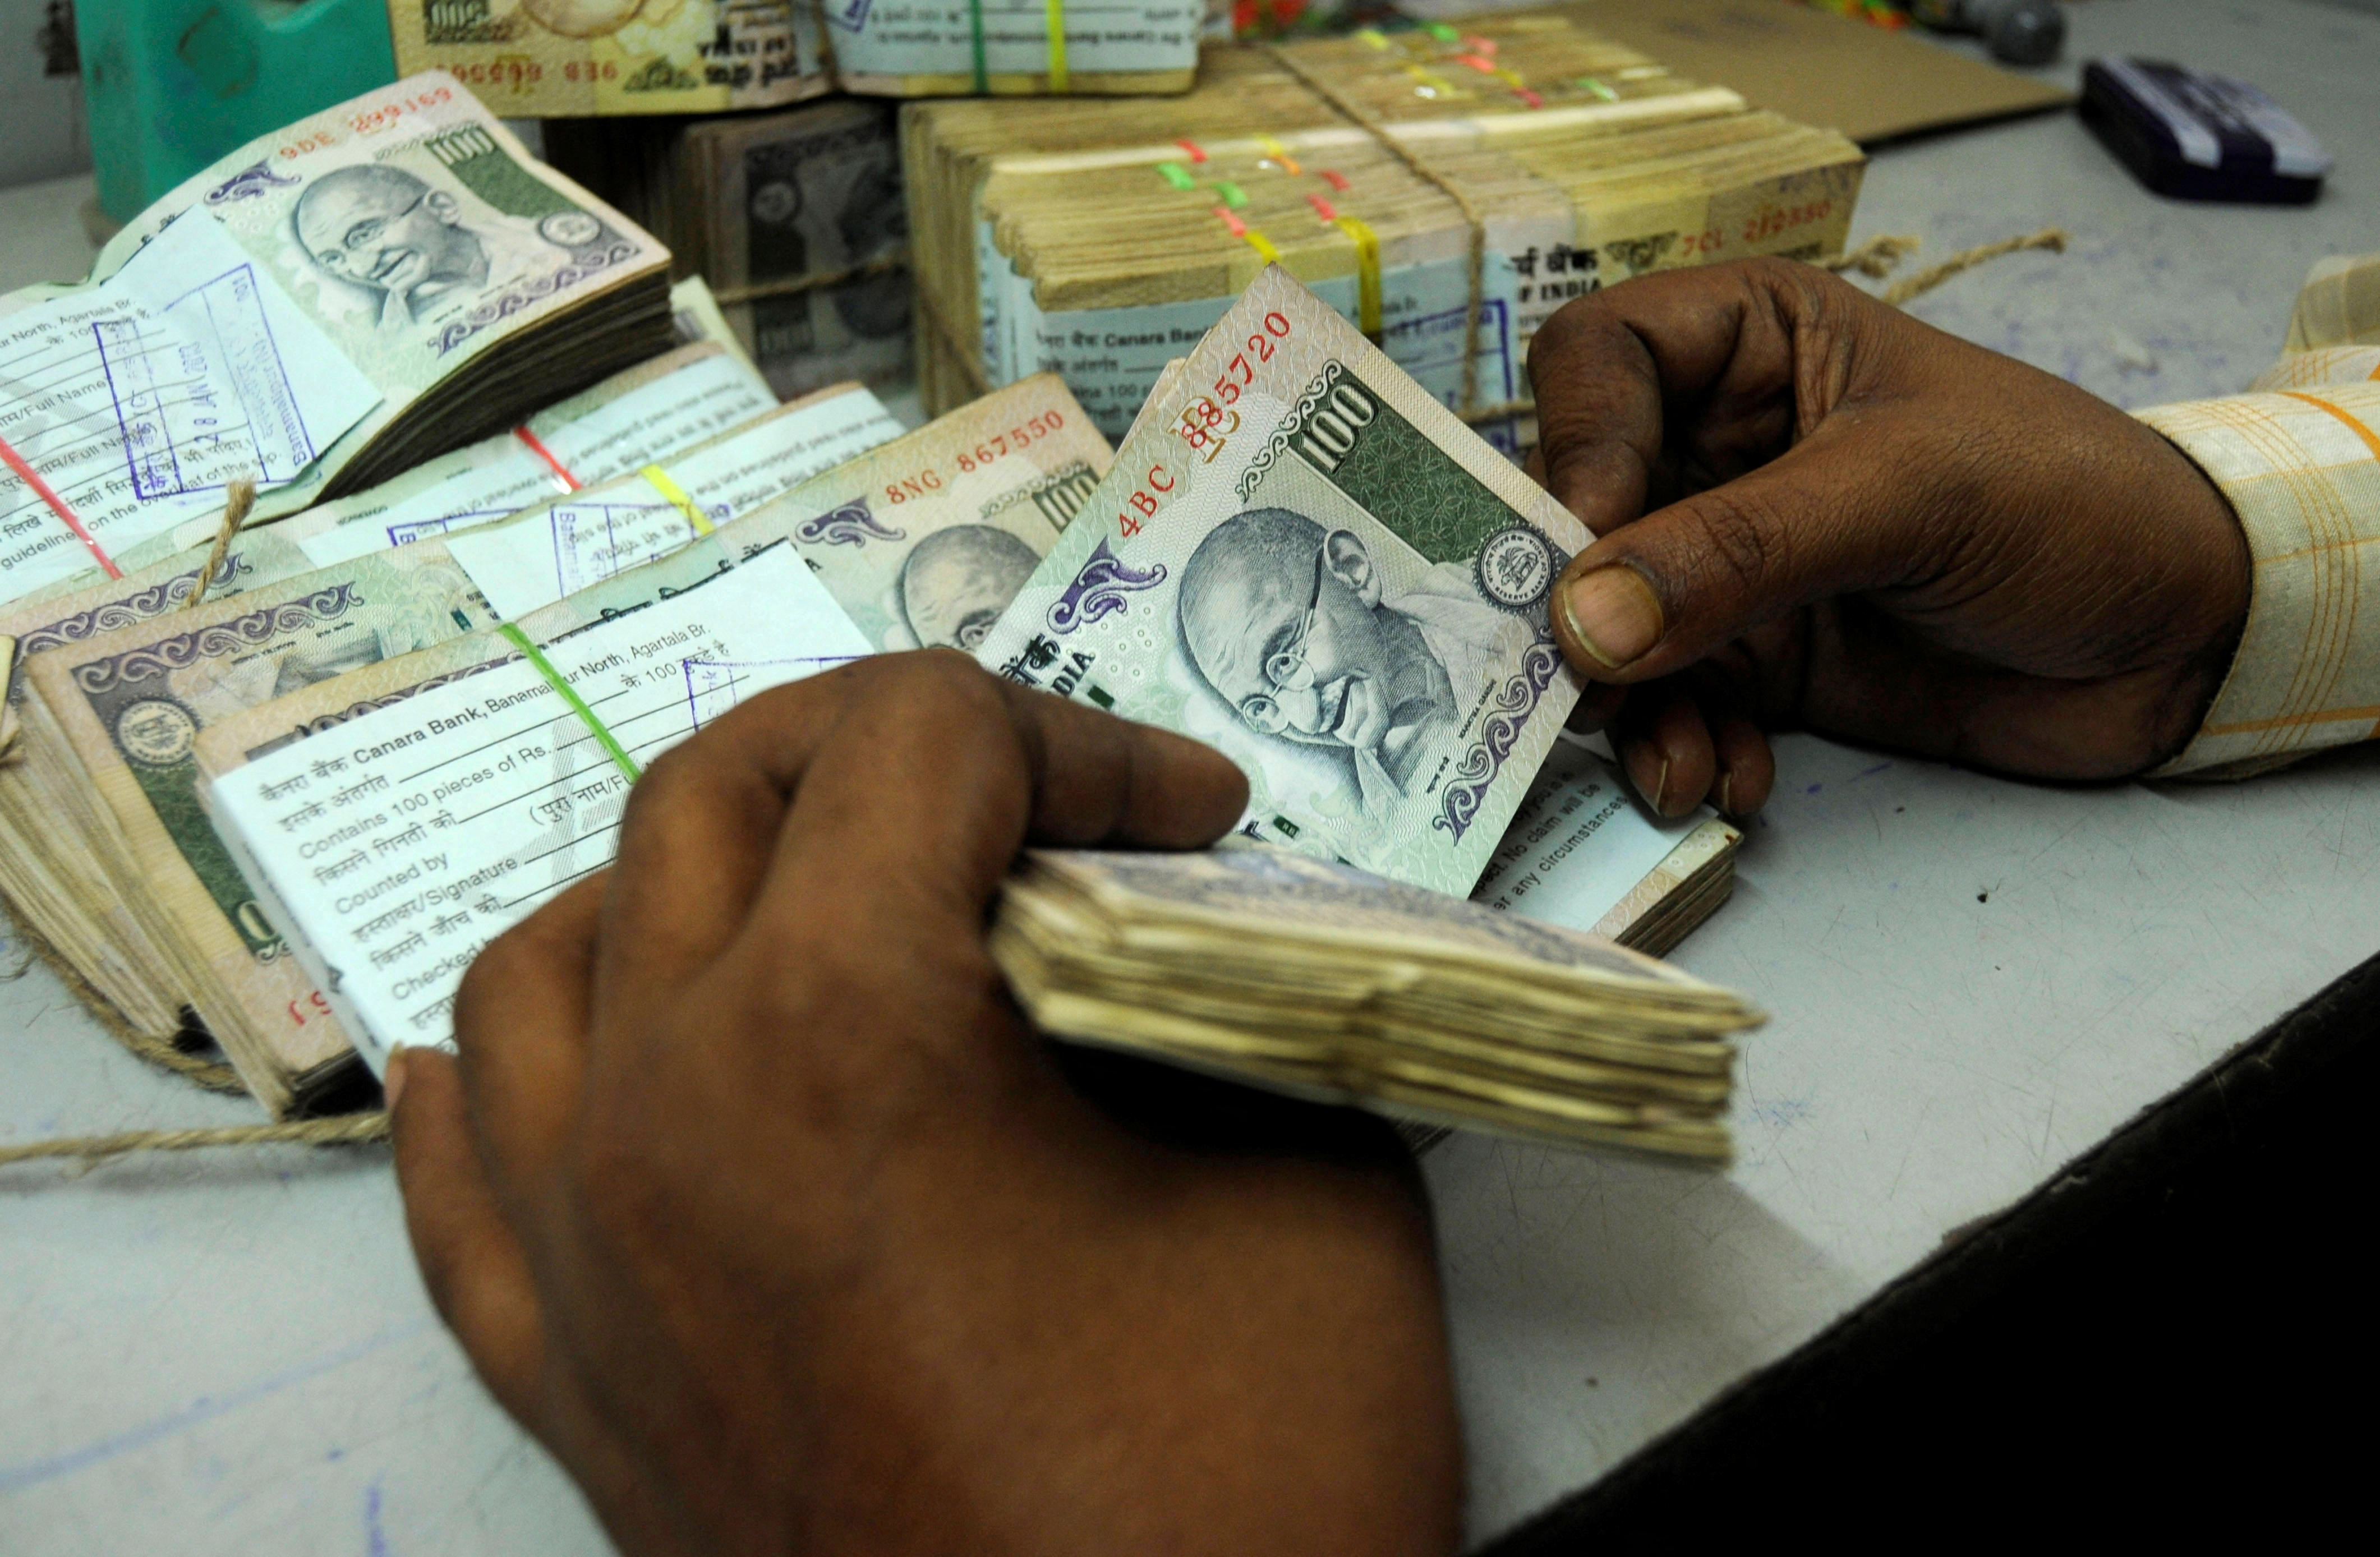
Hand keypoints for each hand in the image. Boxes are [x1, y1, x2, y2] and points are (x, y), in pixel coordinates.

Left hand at [386, 653, 1461, 1556]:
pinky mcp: (570, 1380)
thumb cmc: (1247, 1480)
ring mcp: (584, 1246)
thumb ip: (1213, 1005)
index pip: (919, 743)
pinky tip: (544, 1060)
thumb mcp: (1310, 1178)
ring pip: (544, 959)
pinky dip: (503, 1081)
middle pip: (712, 798)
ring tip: (806, 908)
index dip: (1079, 738)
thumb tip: (1149, 939)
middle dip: (882, 752)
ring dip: (681, 886)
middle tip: (1027, 802)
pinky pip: (463, 1180)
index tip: (1187, 820)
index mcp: (845, 1023)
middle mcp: (665, 1102)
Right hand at [1526, 259, 2251, 815]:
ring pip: (1607, 623)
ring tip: (1675, 765)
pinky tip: (1730, 781)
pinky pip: (1672, 703)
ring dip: (1627, 706)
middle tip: (1582, 687)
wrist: (2185, 638)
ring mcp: (1732, 559)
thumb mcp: (1905, 498)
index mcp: (1755, 343)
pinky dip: (1684, 748)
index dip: (1572, 445)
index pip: (1598, 358)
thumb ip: (1737, 552)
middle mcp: (1722, 443)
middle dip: (1571, 606)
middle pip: (1575, 507)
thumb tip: (1577, 622)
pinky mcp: (1759, 658)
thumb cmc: (2068, 502)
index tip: (1584, 548)